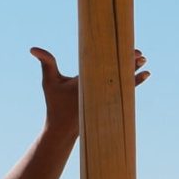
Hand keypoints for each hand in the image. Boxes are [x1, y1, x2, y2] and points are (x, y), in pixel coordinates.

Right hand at [30, 45, 147, 127]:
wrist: (62, 130)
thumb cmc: (55, 103)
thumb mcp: (49, 83)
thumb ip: (46, 63)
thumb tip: (32, 48)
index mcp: (87, 82)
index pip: (106, 66)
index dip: (119, 58)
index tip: (130, 50)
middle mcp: (99, 91)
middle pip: (118, 74)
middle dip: (130, 64)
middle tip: (141, 55)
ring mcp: (105, 99)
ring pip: (124, 82)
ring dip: (135, 72)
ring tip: (145, 62)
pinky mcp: (108, 105)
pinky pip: (125, 91)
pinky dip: (135, 82)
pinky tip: (145, 75)